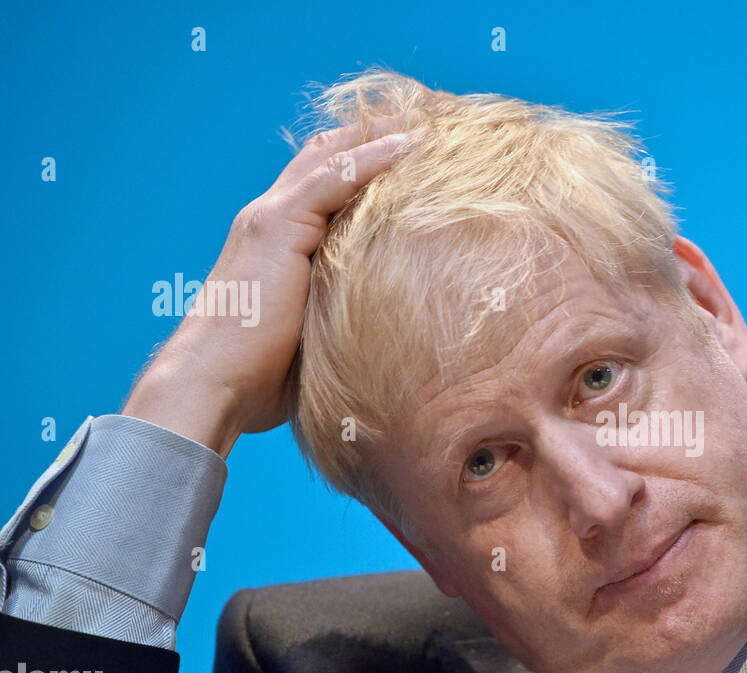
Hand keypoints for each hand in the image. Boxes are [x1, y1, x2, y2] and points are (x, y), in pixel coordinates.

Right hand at [123, 115, 415, 456]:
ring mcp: (271, 217)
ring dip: (385, 133)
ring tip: (439, 121)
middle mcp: (272, 217)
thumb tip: (394, 331)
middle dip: (381, 135)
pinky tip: (413, 144)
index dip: (371, 161)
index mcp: (280, 239)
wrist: (214, 385)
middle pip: (330, 155)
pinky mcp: (277, 228)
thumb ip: (343, 312)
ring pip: (333, 155)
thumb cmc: (262, 378)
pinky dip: (374, 156)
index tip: (425, 156)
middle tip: (440, 126)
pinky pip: (334, 177)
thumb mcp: (316, 334)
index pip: (328, 182)